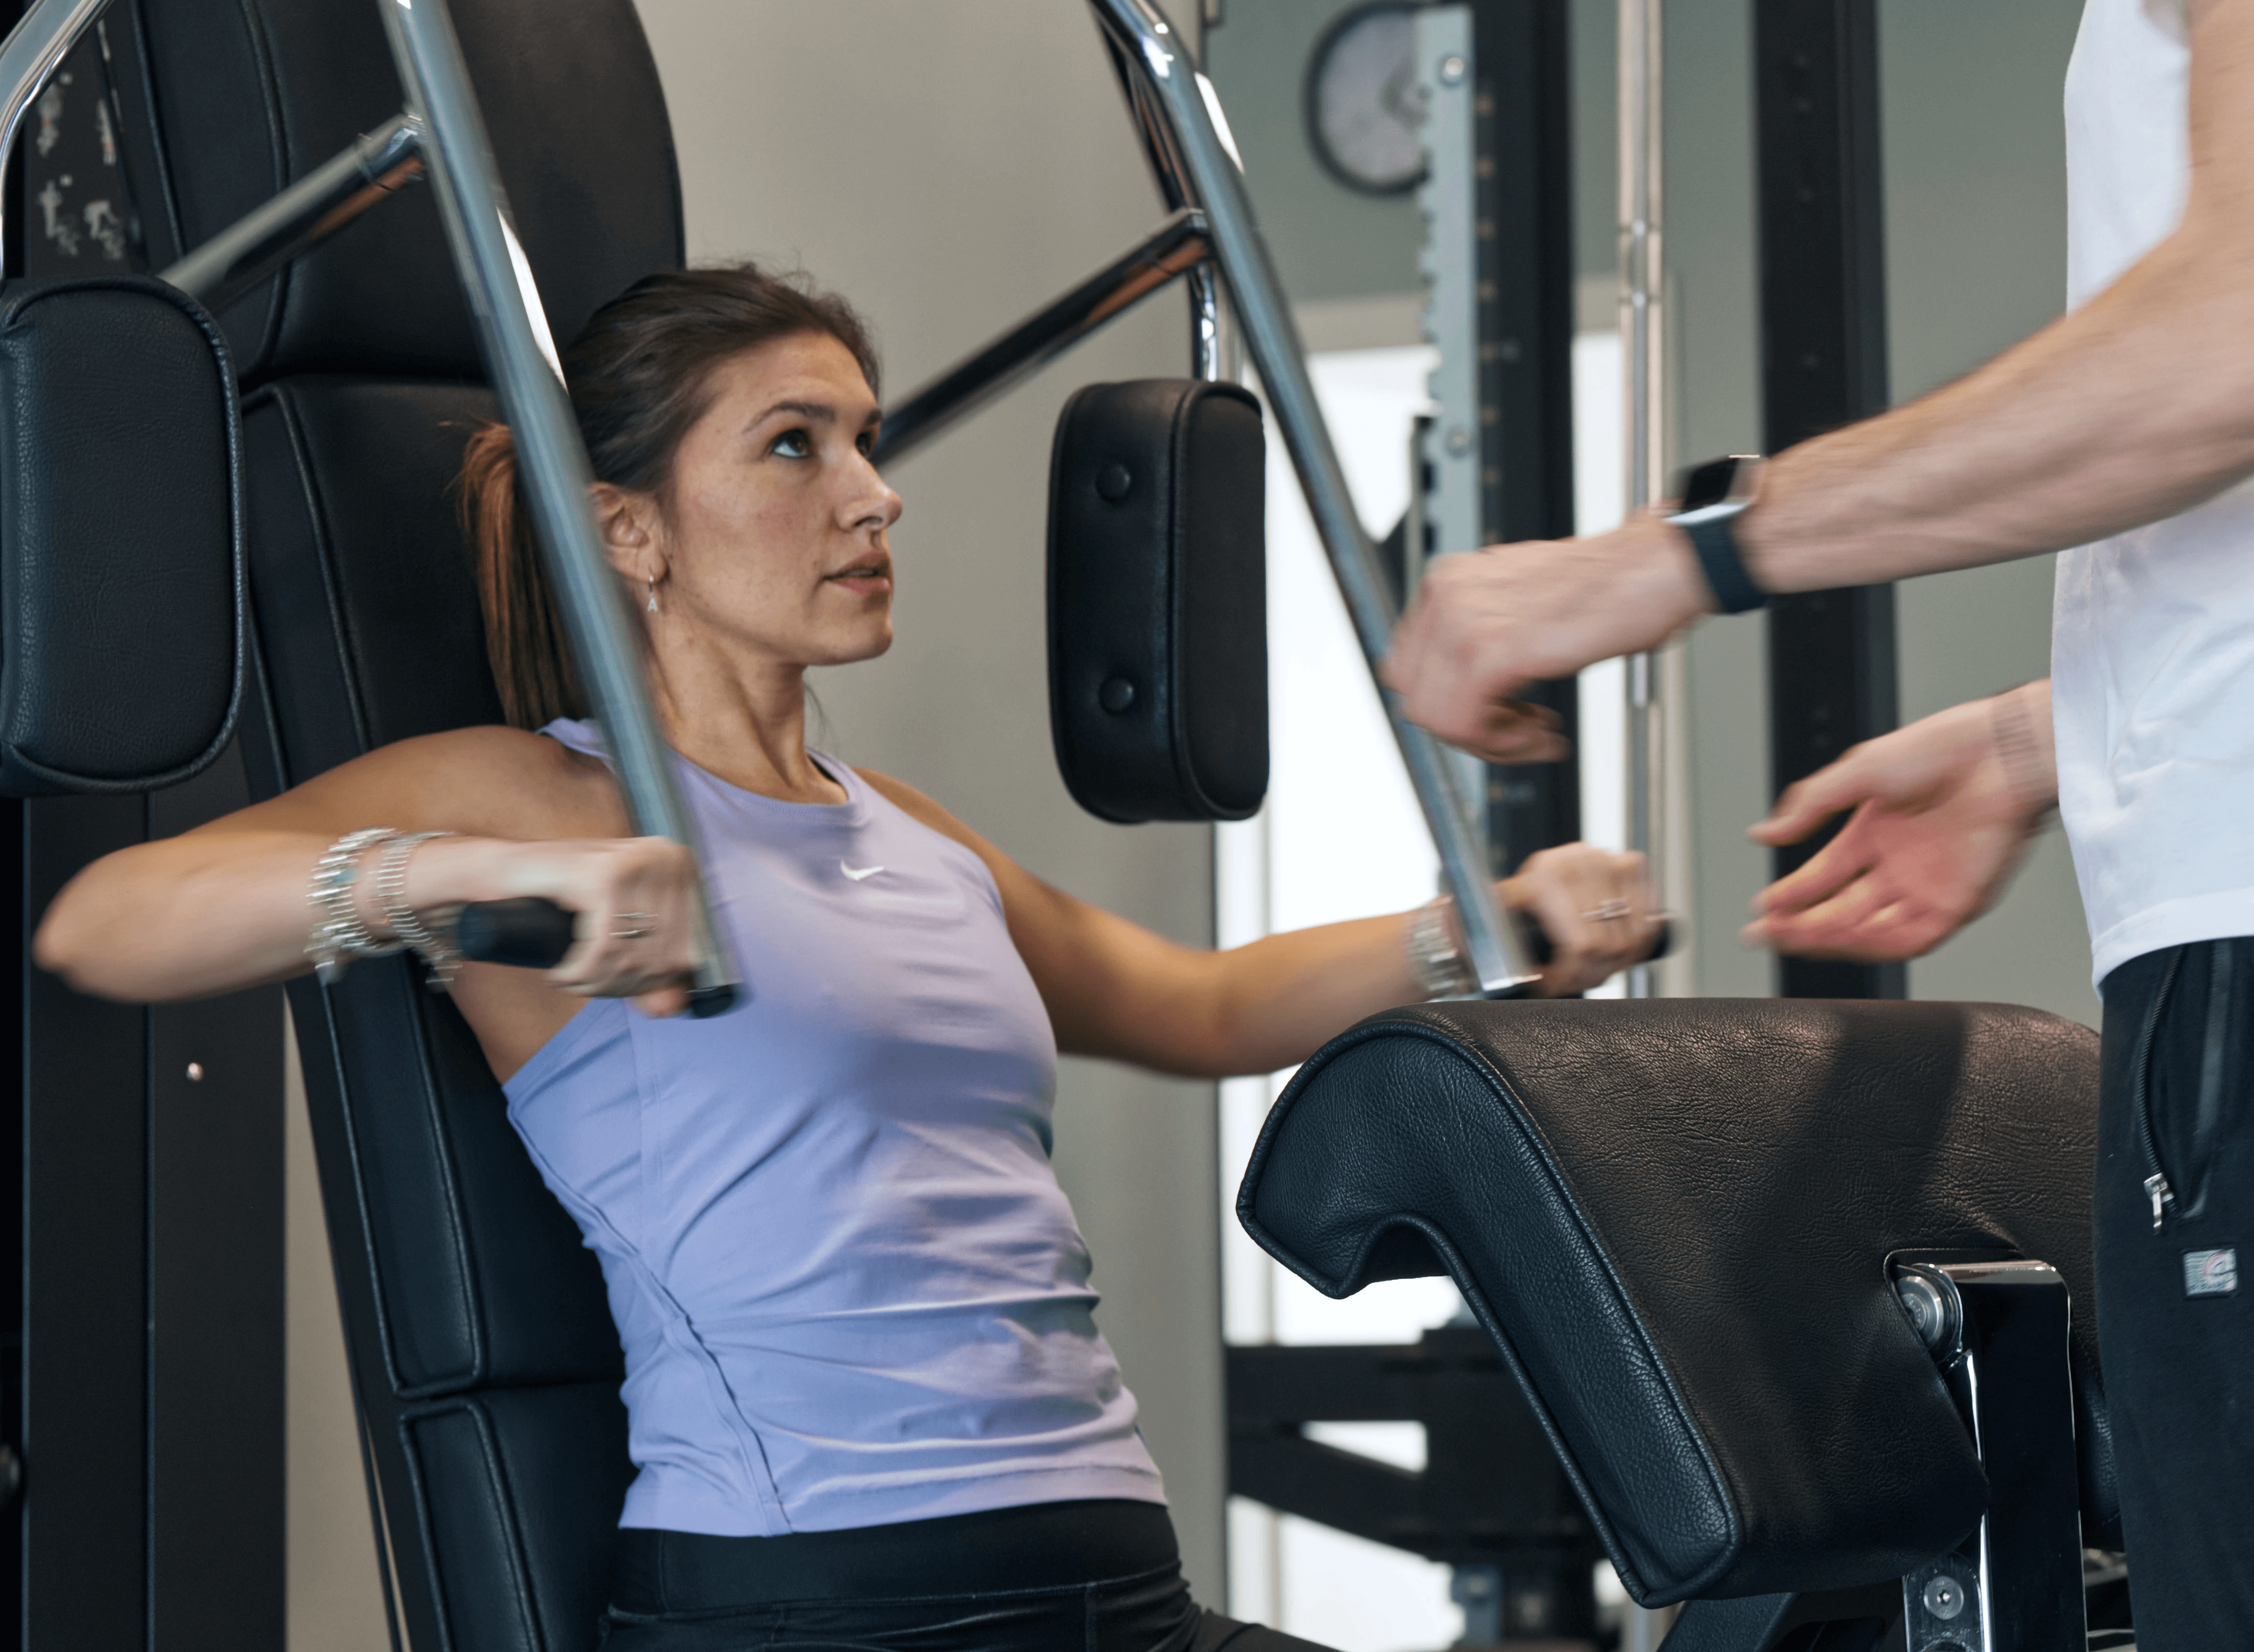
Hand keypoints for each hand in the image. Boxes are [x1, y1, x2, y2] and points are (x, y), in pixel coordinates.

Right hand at [408, 835, 702, 1016]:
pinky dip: (579, 973)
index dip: (654, 982)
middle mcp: (665, 857)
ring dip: (597, 984)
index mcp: (680, 865)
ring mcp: (635, 863)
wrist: (505, 872)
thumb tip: (673, 1009)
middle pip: (660, 957)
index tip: (623, 989)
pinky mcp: (600, 875)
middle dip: (621, 986)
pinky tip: (562, 974)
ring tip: (574, 980)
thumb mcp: (617, 931)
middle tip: (589, 985)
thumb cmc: (565, 901)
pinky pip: (601, 949)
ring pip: (630, 957)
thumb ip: (650, 967)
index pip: (689, 949)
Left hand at [1385, 517, 1709, 760]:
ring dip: (1490, 741)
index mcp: (1448, 582)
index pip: (1409, 669)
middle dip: (1467, 729)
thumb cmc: (1607, 589)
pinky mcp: (1491, 651)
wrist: (1654, 570)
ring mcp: (1463, 621)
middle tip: (1515, 732)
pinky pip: (1466, 724)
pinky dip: (1505, 744)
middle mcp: (1446, 594)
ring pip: (1436, 718)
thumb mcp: (1519, 606)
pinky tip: (1544, 734)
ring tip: (1535, 734)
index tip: (1493, 714)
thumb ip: (1480, 636)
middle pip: (1417, 697)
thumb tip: (1457, 686)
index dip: (1450, 704)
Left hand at [1501, 843, 1660, 996]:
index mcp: (1545, 875)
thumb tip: (1485, 948)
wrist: (1534, 870)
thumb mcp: (1494, 910)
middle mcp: (1581, 863)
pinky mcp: (1632, 865)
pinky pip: (1648, 921)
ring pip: (1630, 939)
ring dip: (1614, 966)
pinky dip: (1637, 947)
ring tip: (1590, 972)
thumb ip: (1488, 927)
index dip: (1569, 975)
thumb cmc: (1513, 897)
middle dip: (1589, 975)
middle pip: (1607, 946)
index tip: (1553, 986)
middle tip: (1572, 983)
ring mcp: (1609, 862)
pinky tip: (1617, 956)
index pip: (1580, 944)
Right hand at [1744, 685, 2054, 960]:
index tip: (1762, 909)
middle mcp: (1895, 867)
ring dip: (1832, 937)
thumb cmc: (1940, 750)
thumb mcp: (1857, 771)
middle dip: (1798, 925)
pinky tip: (1851, 940)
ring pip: (1870, 928)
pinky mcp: (1957, 902)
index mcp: (1871, 836)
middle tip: (1765, 933)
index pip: (1821, 878)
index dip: (1790, 896)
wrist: (1998, 753)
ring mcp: (1925, 887)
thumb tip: (1762, 834)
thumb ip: (1808, 806)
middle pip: (1838, 910)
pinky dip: (1881, 943)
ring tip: (1797, 936)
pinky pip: (1914, 936)